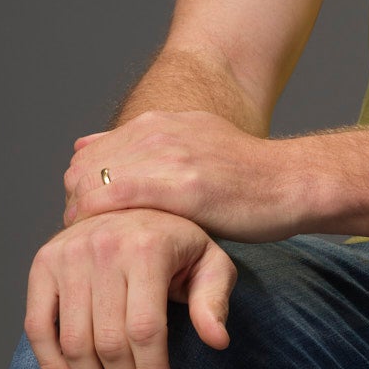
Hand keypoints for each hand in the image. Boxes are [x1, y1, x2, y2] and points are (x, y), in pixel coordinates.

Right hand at [24, 207, 236, 368]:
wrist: (133, 202)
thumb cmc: (178, 241)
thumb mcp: (210, 262)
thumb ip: (214, 300)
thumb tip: (218, 341)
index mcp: (147, 249)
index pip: (146, 330)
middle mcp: (103, 248)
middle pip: (109, 341)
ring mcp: (68, 255)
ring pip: (74, 341)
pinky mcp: (43, 263)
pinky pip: (38, 326)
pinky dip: (51, 365)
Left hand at [62, 109, 293, 239]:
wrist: (292, 182)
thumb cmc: (245, 175)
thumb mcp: (191, 143)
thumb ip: (141, 144)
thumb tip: (85, 142)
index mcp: (158, 122)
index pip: (89, 153)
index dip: (81, 188)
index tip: (88, 218)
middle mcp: (158, 132)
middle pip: (84, 168)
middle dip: (77, 203)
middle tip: (86, 237)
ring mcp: (169, 156)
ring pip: (94, 182)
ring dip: (84, 216)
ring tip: (96, 245)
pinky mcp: (183, 186)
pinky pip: (119, 199)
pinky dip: (103, 221)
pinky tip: (111, 241)